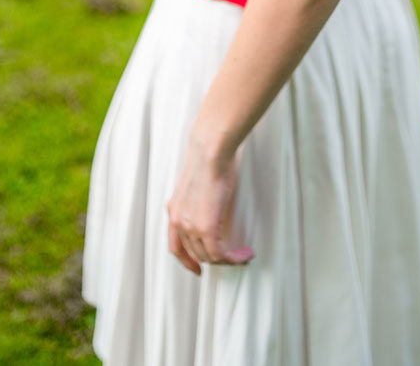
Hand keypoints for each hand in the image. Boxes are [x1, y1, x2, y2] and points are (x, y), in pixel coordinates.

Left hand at [166, 134, 253, 275]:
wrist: (210, 151)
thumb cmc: (208, 158)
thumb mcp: (197, 183)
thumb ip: (199, 199)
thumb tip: (211, 205)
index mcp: (174, 209)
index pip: (176, 246)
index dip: (187, 261)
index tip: (197, 268)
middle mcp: (177, 221)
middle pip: (195, 253)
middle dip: (215, 260)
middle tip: (233, 258)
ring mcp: (190, 227)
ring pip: (209, 256)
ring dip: (228, 260)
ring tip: (243, 255)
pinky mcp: (206, 229)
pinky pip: (220, 254)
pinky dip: (234, 258)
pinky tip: (245, 254)